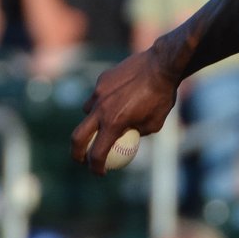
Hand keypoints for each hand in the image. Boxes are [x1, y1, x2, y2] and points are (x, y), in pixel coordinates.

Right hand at [71, 47, 180, 173]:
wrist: (162, 65)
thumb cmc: (162, 96)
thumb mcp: (154, 123)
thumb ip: (136, 132)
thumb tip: (128, 138)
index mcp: (114, 123)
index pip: (97, 153)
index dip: (96, 167)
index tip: (100, 172)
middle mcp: (101, 109)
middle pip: (78, 137)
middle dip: (76, 153)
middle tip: (82, 159)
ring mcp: (98, 93)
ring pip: (87, 112)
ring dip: (92, 122)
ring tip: (106, 122)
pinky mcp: (101, 80)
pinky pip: (97, 95)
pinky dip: (104, 102)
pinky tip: (118, 98)